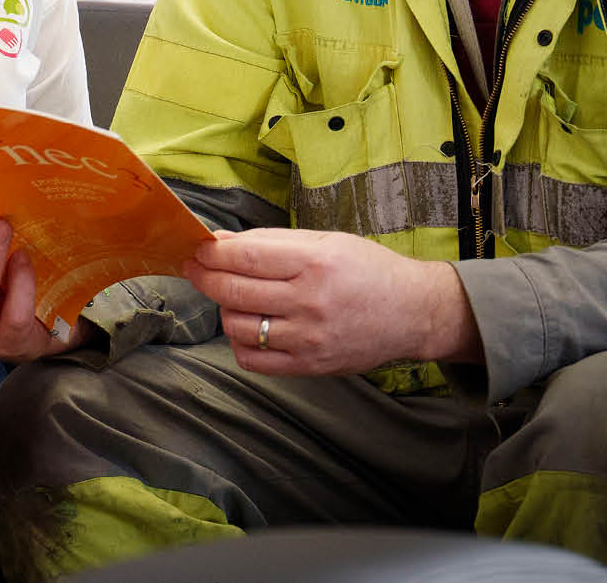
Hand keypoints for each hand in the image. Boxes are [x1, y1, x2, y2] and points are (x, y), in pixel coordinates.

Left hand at [182, 227, 479, 375]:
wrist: (412, 312)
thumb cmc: (367, 269)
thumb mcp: (325, 241)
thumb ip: (271, 241)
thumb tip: (221, 242)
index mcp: (314, 263)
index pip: (244, 257)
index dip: (211, 253)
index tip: (196, 248)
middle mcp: (310, 302)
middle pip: (234, 291)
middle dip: (204, 277)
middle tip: (195, 268)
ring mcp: (309, 338)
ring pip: (238, 326)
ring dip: (224, 309)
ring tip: (233, 297)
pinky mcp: (311, 366)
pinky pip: (255, 359)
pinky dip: (241, 342)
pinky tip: (250, 326)